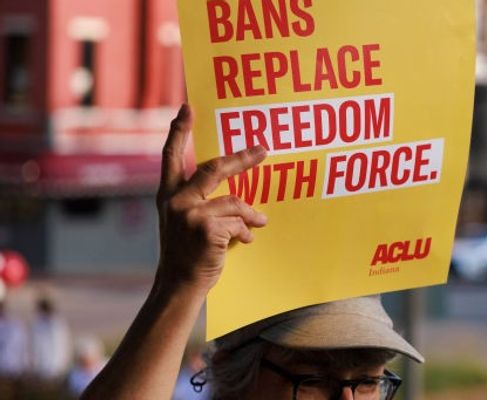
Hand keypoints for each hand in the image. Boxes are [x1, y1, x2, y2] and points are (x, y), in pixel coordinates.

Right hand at [156, 104, 267, 295]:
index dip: (179, 130)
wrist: (180, 283)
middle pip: (214, 169)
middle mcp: (175, 200)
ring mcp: (189, 214)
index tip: (187, 107)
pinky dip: (246, 232)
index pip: (170, 155)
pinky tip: (245, 241)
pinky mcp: (205, 229)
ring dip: (251, 214)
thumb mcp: (185, 221)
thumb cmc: (188, 252)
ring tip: (260, 221)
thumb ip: (201, 201)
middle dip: (242, 159)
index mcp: (167, 195)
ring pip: (234, 202)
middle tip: (263, 150)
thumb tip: (237, 191)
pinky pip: (239, 222)